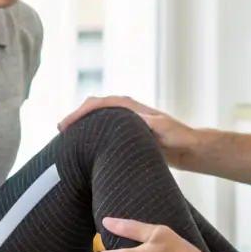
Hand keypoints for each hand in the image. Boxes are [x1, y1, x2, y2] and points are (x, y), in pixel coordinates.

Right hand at [58, 96, 194, 165]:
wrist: (189, 147)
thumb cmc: (179, 138)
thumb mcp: (164, 128)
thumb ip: (149, 122)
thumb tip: (131, 115)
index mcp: (131, 107)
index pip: (99, 104)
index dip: (81, 112)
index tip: (66, 124)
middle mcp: (127, 110)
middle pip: (95, 106)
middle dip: (77, 115)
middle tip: (61, 128)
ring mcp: (126, 121)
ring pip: (98, 116)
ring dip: (82, 122)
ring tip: (66, 134)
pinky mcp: (127, 132)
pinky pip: (103, 127)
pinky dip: (91, 131)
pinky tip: (84, 143)